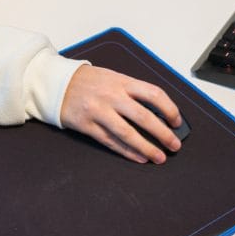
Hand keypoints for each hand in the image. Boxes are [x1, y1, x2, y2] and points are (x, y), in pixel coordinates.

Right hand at [60, 65, 182, 163]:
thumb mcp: (113, 78)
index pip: (153, 94)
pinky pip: (111, 141)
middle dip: (162, 133)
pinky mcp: (87, 126)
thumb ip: (133, 92)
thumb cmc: (90, 81)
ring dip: (146, 148)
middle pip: (143, 117)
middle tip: (174, 145)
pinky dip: (127, 152)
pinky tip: (139, 157)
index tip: (177, 121)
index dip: (169, 109)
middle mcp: (112, 96)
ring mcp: (98, 112)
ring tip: (159, 157)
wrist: (57, 83)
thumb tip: (158, 113)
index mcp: (122, 82)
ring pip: (127, 133)